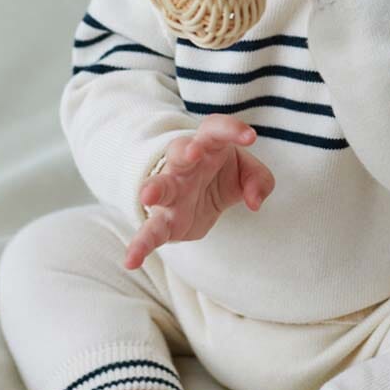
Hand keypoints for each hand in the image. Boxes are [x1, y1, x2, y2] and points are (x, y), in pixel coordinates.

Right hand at [125, 114, 275, 269]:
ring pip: (159, 186)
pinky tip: (131, 260)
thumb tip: (255, 202)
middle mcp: (185, 165)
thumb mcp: (247, 172)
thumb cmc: (223, 172)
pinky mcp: (165, 220)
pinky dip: (140, 245)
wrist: (199, 192)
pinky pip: (150, 231)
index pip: (215, 129)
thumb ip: (259, 181)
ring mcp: (171, 191)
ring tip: (148, 197)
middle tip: (193, 152)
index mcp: (208, 145)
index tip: (251, 137)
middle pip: (179, 152)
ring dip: (153, 189)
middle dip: (184, 151)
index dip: (232, 129)